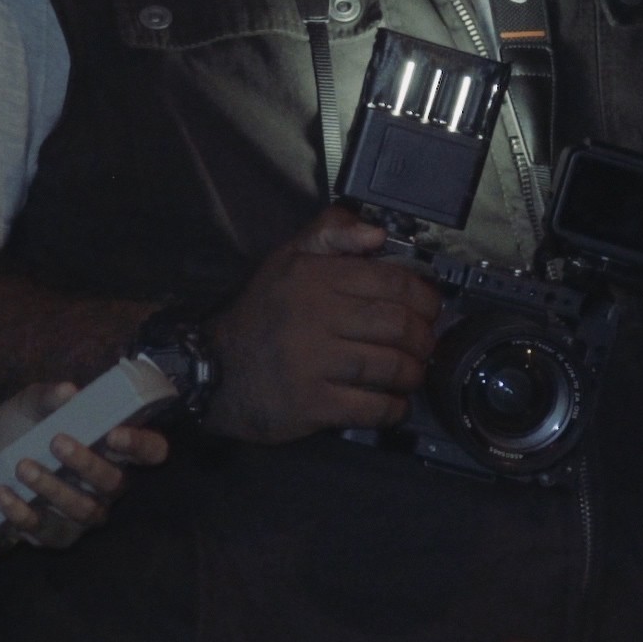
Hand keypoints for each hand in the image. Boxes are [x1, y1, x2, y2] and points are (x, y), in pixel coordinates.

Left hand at [0, 380, 173, 552]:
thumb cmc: (14, 430)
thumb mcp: (27, 406)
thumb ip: (48, 397)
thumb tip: (69, 391)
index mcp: (109, 447)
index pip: (149, 451)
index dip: (142, 445)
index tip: (114, 434)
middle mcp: (104, 485)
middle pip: (116, 483)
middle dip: (88, 464)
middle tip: (57, 441)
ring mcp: (82, 514)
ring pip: (84, 510)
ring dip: (54, 489)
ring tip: (23, 466)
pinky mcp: (54, 536)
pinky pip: (48, 531)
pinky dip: (23, 513)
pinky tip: (3, 493)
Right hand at [204, 205, 442, 442]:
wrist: (213, 369)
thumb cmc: (260, 314)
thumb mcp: (287, 259)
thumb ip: (330, 233)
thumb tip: (377, 233)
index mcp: (315, 278)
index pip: (391, 282)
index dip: (423, 297)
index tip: (430, 308)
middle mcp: (316, 316)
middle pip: (397, 325)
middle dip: (423, 338)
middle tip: (424, 344)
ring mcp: (313, 363)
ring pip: (388, 366)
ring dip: (412, 373)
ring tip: (411, 374)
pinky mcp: (311, 404)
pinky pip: (369, 407)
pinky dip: (392, 408)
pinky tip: (393, 404)